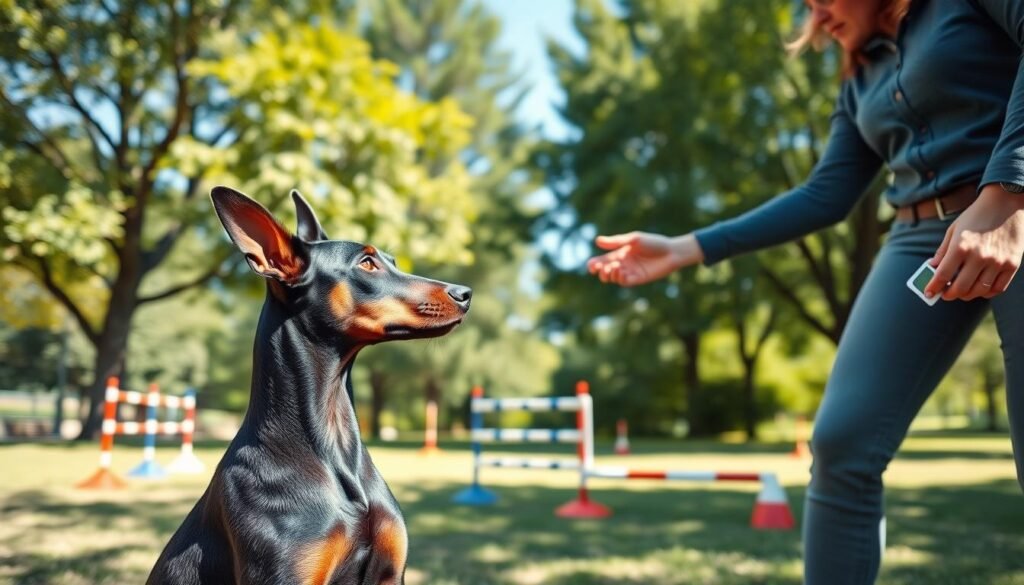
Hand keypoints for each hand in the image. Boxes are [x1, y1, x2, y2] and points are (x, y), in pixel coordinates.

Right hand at [586, 231, 703, 286]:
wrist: (671, 252)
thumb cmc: (653, 243)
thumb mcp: (634, 239)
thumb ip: (616, 242)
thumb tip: (597, 241)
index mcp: (620, 253)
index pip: (602, 260)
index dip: (594, 264)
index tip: (591, 265)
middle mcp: (623, 264)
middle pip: (605, 271)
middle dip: (600, 271)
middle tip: (601, 268)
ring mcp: (630, 272)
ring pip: (613, 278)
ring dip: (610, 274)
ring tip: (614, 267)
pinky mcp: (638, 280)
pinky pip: (624, 282)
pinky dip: (619, 278)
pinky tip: (621, 271)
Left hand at [926, 184, 1023, 300]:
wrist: (1007, 203)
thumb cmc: (977, 215)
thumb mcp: (954, 229)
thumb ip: (942, 251)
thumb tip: (932, 269)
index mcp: (961, 246)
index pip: (943, 275)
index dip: (933, 287)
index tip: (928, 293)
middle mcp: (979, 256)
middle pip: (960, 288)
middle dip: (949, 294)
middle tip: (945, 294)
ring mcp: (998, 262)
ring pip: (979, 291)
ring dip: (967, 295)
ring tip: (961, 292)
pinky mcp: (1012, 264)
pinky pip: (998, 288)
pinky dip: (986, 293)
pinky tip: (979, 289)